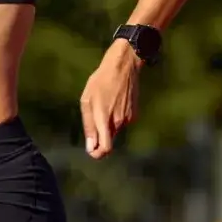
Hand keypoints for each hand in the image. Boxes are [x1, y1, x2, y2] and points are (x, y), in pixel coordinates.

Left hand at [79, 40, 141, 158]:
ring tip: (103, 105)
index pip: (105, 148)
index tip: (91, 151)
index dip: (98, 154)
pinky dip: (116, 118)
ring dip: (108, 125)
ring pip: (115, 130)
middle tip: (93, 122)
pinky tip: (113, 102)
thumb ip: (88, 125)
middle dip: (100, 137)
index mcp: (104, 119)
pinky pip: (122, 123)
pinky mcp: (135, 114)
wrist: (124, 66)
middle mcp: (118, 122)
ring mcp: (128, 119)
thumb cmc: (101, 81)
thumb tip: (90, 146)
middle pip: (109, 140)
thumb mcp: (87, 100)